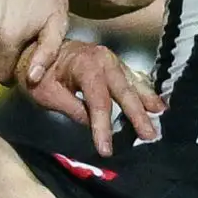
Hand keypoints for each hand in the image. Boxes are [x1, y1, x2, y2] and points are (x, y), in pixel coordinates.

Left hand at [27, 42, 163, 156]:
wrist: (37, 48)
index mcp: (86, 66)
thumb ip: (72, 108)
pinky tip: (156, 102)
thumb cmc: (40, 73)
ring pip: (133, 83)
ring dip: (147, 101)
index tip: (107, 149)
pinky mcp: (114, 63)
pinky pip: (132, 77)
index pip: (99, 102)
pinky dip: (144, 90)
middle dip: (137, 115)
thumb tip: (91, 123)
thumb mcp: (48, 94)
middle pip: (124, 92)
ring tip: (160, 114)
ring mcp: (111, 59)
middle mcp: (103, 60)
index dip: (104, 127)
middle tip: (149, 135)